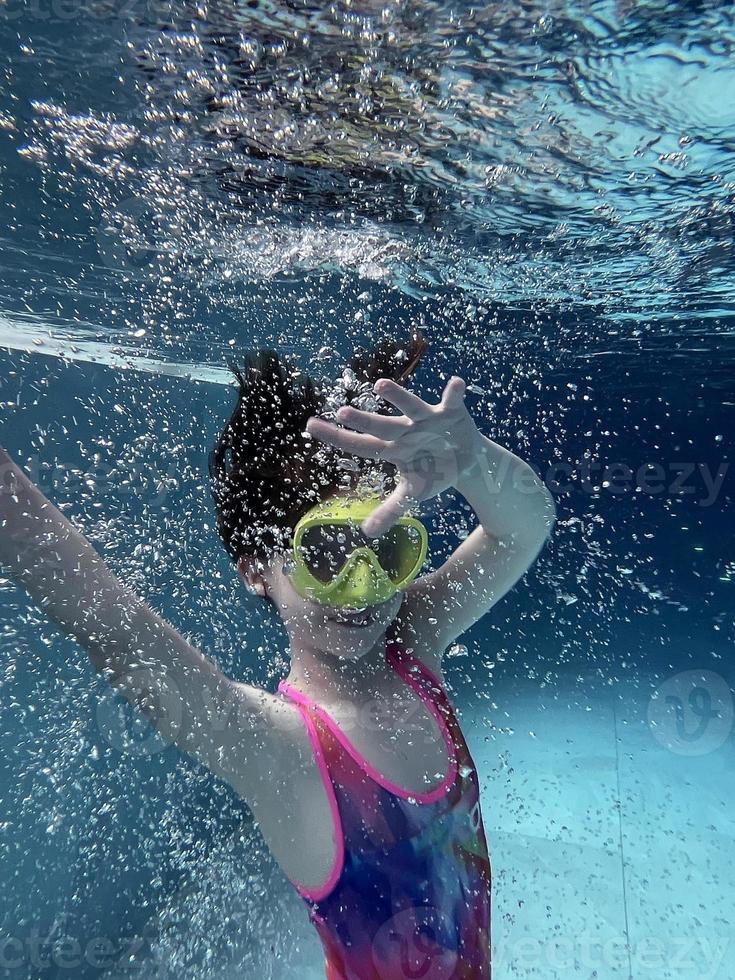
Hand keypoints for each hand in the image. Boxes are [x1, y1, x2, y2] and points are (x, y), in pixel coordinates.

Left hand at [305, 376, 482, 536]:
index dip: (336, 437)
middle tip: (341, 413)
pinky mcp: (451, 413)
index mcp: (393, 449)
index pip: (360, 445)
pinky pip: (452, 401)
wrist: (466, 461)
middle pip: (382, 426)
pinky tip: (457, 383)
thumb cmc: (434, 472)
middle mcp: (405, 430)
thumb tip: (367, 533)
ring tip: (380, 385)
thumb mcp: (413, 492)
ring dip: (397, 396)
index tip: (310, 425)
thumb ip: (390, 510)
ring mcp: (427, 419)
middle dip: (364, 420)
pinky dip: (455, 393)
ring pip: (410, 405)